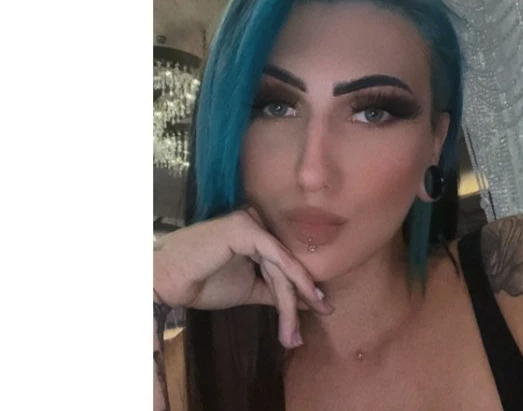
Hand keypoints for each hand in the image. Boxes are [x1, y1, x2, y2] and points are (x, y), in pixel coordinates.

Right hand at [153, 206, 333, 348]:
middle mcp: (256, 223)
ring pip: (281, 265)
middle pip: (285, 266)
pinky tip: (302, 297)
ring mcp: (250, 222)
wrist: (168, 281)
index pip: (283, 264)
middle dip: (303, 296)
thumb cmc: (203, 283)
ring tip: (293, 331)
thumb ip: (276, 292)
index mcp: (256, 235)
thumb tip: (308, 301)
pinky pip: (274, 256)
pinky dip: (289, 278)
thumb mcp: (249, 289)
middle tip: (324, 315)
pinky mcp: (245, 227)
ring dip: (291, 300)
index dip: (303, 287)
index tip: (323, 308)